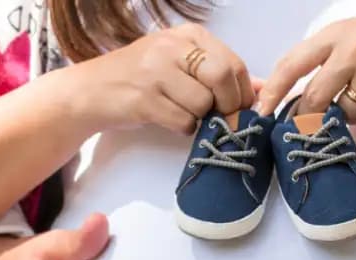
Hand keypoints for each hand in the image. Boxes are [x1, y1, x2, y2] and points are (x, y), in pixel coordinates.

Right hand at [72, 23, 254, 134]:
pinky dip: (182, 128)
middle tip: (220, 117)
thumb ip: (221, 73)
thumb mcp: (182, 65)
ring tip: (182, 112)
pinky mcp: (144, 99)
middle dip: (228, 105)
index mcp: (188, 35)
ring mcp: (156, 71)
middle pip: (222, 77)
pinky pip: (183, 122)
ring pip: (203, 104)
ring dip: (200, 118)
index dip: (243, 91)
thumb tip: (263, 89)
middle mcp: (172, 47)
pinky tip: (168, 119)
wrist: (92, 90)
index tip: (239, 108)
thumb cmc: (142, 78)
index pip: (232, 62)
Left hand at [257, 12, 355, 126]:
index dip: (273, 90)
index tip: (262, 110)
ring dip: (348, 114)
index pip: (293, 63)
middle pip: (314, 97)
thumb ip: (324, 59)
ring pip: (342, 112)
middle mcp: (354, 50)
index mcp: (337, 34)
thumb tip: (291, 95)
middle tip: (309, 121)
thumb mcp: (355, 34)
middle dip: (308, 115)